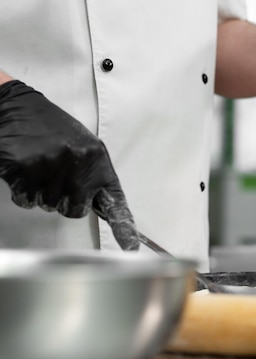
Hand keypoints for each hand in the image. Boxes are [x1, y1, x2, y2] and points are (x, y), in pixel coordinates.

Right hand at [0, 80, 138, 249]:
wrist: (16, 107)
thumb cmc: (51, 128)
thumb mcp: (84, 147)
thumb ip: (94, 175)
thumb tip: (103, 205)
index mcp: (98, 160)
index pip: (114, 201)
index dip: (124, 228)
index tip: (132, 249)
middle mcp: (78, 164)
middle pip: (75, 211)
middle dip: (65, 200)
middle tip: (56, 175)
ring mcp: (51, 167)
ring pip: (49, 206)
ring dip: (42, 193)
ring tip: (40, 166)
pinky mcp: (25, 170)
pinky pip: (26, 201)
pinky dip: (22, 190)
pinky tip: (25, 168)